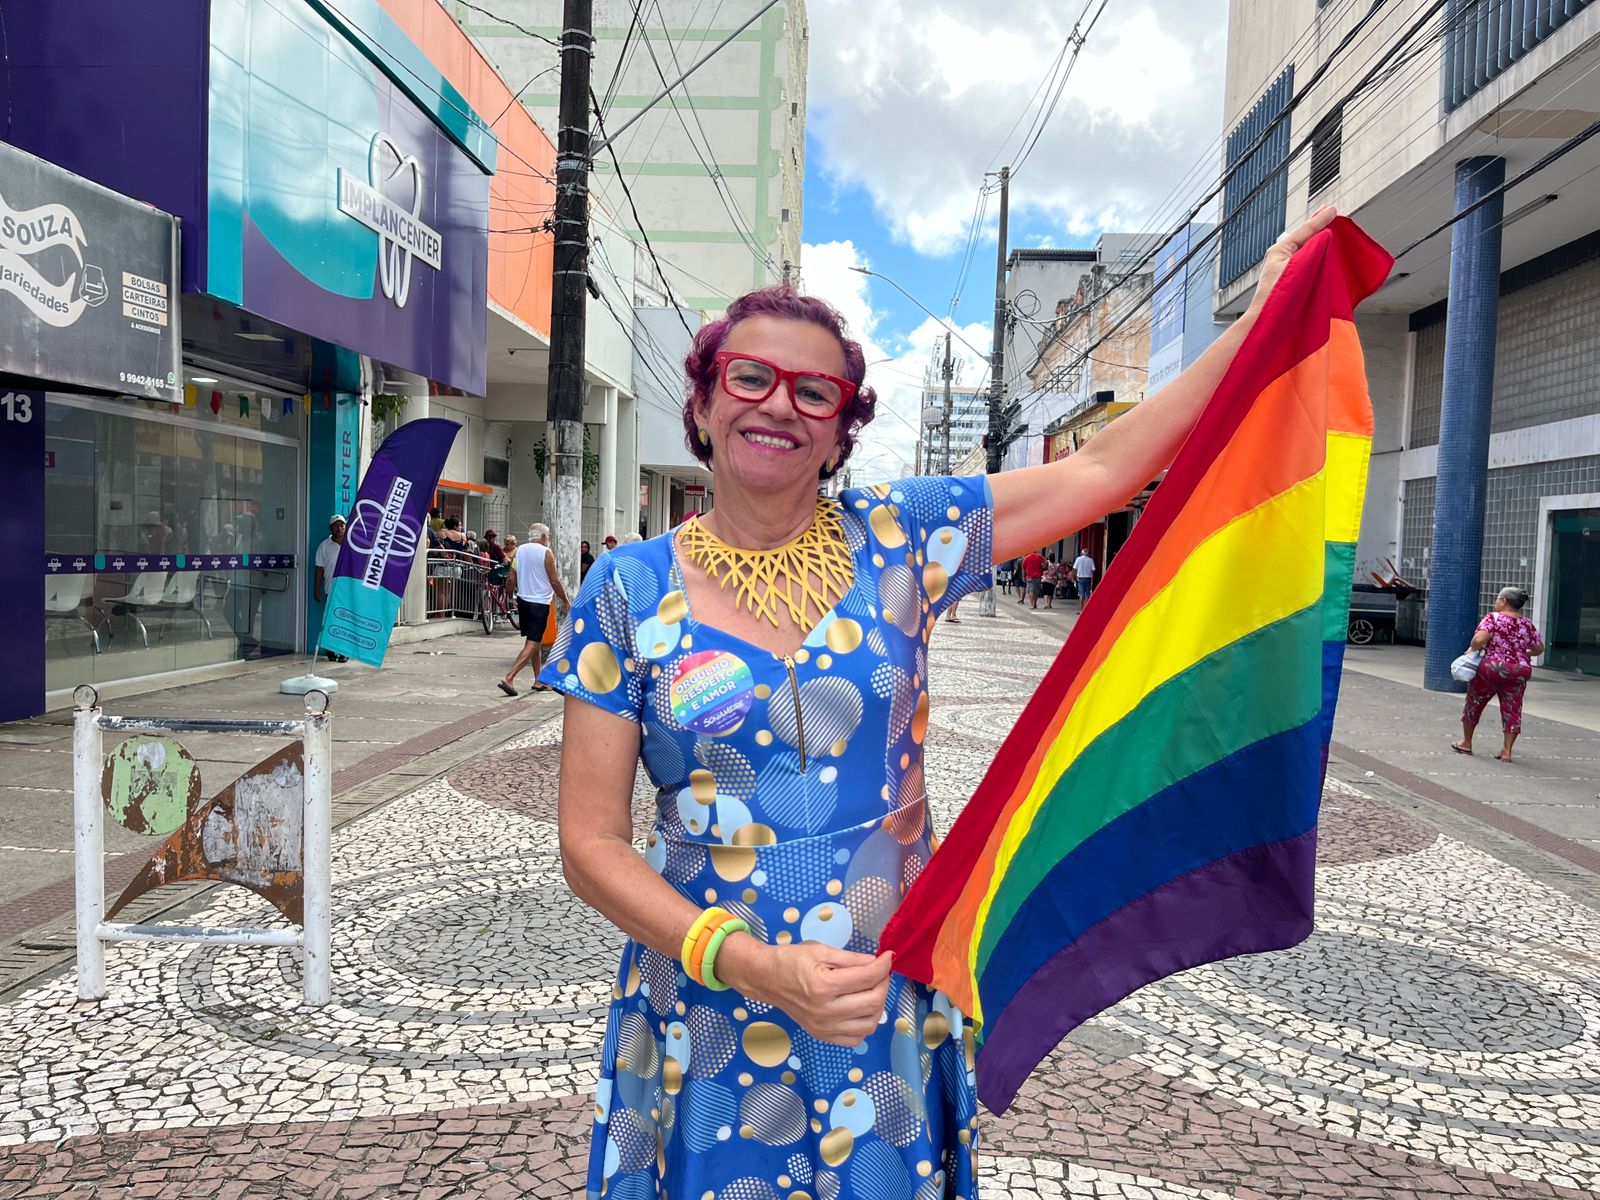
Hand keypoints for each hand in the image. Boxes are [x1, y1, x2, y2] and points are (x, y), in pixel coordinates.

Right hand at [719, 937, 893, 1046]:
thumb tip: (876, 962)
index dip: (883, 965)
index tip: (888, 957)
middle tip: (880, 972)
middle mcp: (825, 1011)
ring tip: (873, 990)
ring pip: (869, 1024)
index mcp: (823, 985)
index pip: (867, 978)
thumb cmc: (791, 960)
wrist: (766, 979)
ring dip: (878, 1006)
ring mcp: (823, 1027)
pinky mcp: (822, 1035)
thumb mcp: (821, 951)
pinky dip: (865, 1025)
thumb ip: (851, 958)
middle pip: (872, 1003)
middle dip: (884, 984)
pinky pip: (855, 1038)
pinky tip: (860, 1008)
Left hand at [1245, 205, 1337, 318]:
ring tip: (1330, 228)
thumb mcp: (1298, 267)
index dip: (1319, 220)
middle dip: (1318, 227)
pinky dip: (1315, 255)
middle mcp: (1279, 258)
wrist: (1268, 322)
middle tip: (1331, 212)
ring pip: (1305, 250)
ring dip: (1318, 240)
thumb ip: (1312, 249)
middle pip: (1303, 238)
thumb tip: (1323, 236)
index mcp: (1278, 251)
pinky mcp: (1289, 280)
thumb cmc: (1277, 297)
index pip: (1303, 231)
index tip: (1333, 209)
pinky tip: (1323, 254)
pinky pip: (1305, 262)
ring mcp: (1283, 269)